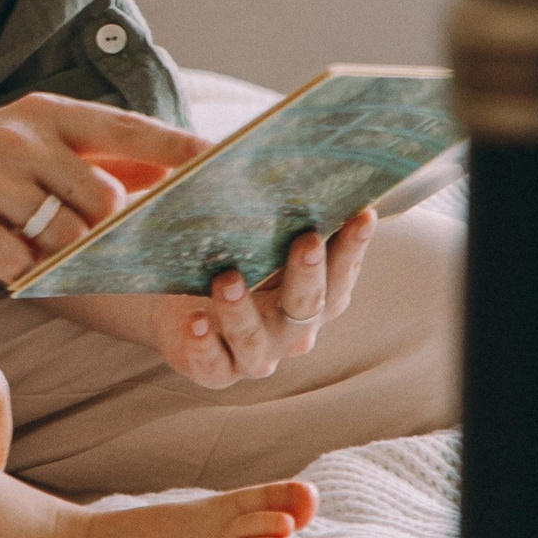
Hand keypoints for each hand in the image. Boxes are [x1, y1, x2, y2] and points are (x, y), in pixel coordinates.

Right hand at [0, 95, 205, 289]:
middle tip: (140, 258)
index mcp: (44, 113)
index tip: (224, 167)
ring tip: (60, 265)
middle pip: (103, 198)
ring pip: (64, 235)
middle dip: (120, 234)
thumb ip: (85, 160)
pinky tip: (16, 272)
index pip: (128, 130)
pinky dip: (26, 276)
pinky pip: (18, 263)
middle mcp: (20, 138)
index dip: (178, 151)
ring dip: (69, 261)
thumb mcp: (21, 148)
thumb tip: (161, 183)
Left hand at [59, 209, 378, 388]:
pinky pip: (212, 364)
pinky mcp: (215, 371)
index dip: (353, 247)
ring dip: (242, 310)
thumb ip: (268, 219)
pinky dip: (203, 344)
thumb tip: (283, 165)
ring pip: (257, 339)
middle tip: (304, 239)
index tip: (362, 212)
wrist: (176, 308)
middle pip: (308, 305)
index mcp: (311, 297)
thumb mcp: (248, 240)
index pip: (340, 274)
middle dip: (307, 272)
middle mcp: (291, 331)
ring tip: (225, 279)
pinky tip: (193, 321)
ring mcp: (255, 355)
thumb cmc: (225, 262)